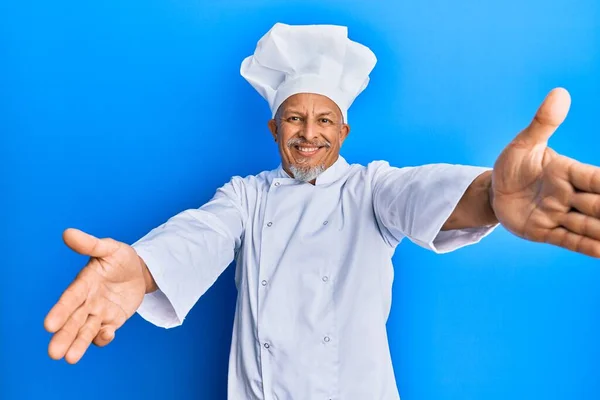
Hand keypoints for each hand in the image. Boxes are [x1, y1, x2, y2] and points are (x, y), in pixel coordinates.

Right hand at [44, 228, 147, 362]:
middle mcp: (87, 301)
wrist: (140, 270)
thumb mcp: (109, 248)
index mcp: (84, 284)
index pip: (70, 299)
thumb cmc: (120, 258)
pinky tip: (106, 335)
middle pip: (73, 321)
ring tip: (71, 358)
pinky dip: (103, 337)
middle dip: (64, 336)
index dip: (60, 311)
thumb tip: (67, 232)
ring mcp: (99, 313)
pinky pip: (105, 333)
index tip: (49, 325)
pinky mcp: (113, 321)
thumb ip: (90, 244)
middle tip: (54, 353)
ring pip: (86, 331)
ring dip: (78, 344)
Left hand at [491, 88, 599, 256]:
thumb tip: (560, 93)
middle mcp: (569, 195)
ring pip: (589, 225)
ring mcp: (558, 215)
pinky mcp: (545, 232)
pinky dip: (588, 247)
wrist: (493, 192)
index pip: (596, 179)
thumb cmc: (512, 165)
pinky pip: (570, 241)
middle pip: (598, 205)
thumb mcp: (523, 144)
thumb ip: (542, 123)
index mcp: (568, 172)